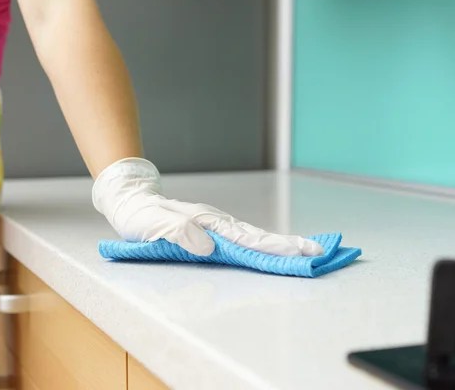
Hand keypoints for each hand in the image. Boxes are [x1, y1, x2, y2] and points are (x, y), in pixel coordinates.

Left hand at [92, 158, 323, 256]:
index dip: (276, 247)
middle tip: (320, 252)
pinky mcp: (213, 232)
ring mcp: (218, 227)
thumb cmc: (143, 216)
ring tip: (307, 252)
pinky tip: (272, 250)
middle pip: (260, 237)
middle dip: (290, 246)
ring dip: (281, 246)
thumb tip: (208, 247)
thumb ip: (180, 235)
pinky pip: (244, 240)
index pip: (249, 238)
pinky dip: (263, 246)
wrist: (134, 201)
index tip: (302, 252)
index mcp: (209, 223)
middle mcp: (219, 224)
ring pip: (255, 238)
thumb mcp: (155, 226)